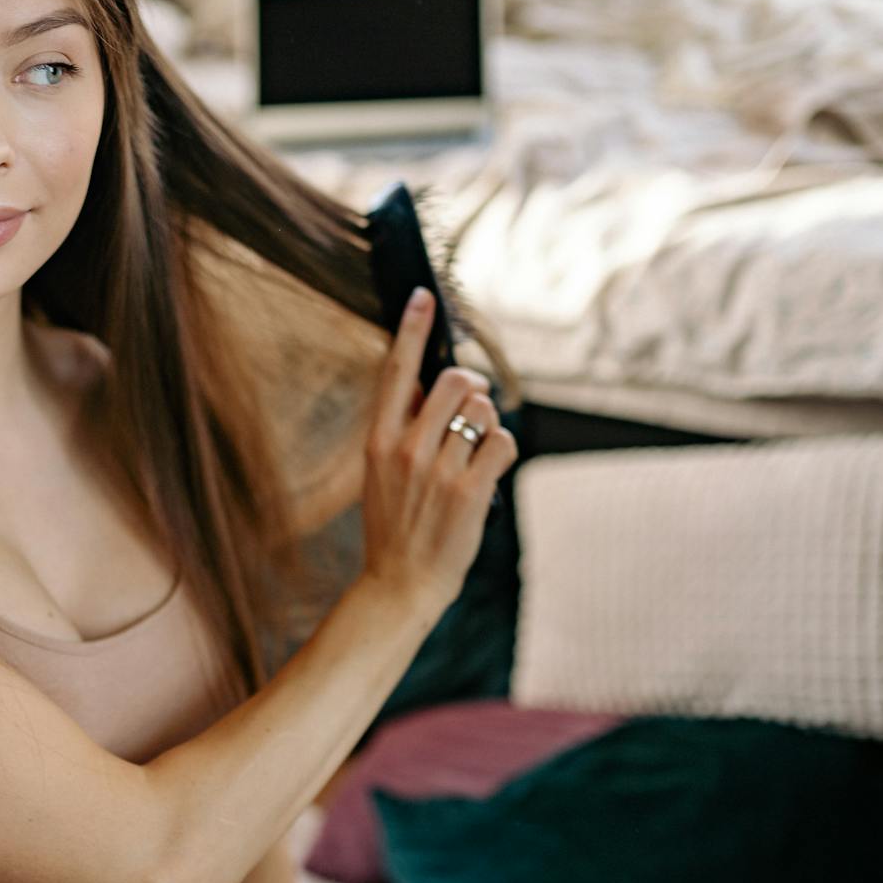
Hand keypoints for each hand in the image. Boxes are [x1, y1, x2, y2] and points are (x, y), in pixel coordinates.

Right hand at [358, 287, 517, 622]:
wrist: (399, 586)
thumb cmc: (394, 528)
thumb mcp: (380, 475)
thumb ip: (402, 431)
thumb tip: (436, 387)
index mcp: (378, 441)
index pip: (396, 371)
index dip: (411, 329)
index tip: (423, 296)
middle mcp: (406, 450)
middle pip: (457, 381)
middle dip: (474, 389)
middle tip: (472, 410)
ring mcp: (439, 472)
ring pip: (485, 412)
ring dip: (488, 427)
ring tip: (474, 455)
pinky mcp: (470, 493)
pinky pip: (504, 444)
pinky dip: (503, 452)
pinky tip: (489, 471)